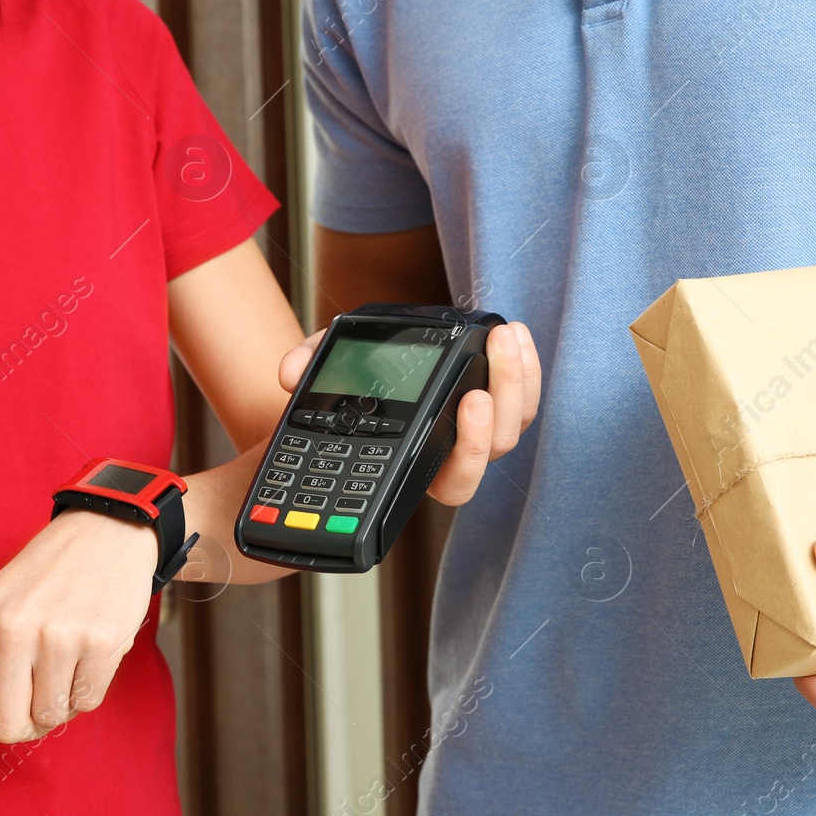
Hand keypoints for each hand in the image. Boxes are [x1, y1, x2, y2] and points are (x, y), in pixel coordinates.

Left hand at [0, 508, 157, 790]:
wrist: (104, 534)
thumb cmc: (39, 584)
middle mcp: (9, 628)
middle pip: (6, 728)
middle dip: (22, 722)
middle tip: (34, 691)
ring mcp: (57, 635)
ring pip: (50, 719)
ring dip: (58, 703)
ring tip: (63, 661)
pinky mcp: (100, 641)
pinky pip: (87, 703)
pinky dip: (87, 689)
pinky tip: (87, 653)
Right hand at [277, 321, 539, 504]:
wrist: (372, 369)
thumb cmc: (352, 384)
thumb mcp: (327, 369)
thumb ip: (307, 367)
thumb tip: (288, 374)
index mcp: (421, 460)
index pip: (454, 478)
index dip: (471, 451)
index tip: (471, 402)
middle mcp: (457, 451)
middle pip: (497, 448)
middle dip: (501, 406)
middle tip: (489, 369)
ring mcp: (482, 430)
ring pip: (516, 424)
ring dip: (517, 381)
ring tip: (504, 338)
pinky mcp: (501, 404)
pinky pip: (524, 398)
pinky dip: (526, 368)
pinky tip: (515, 336)